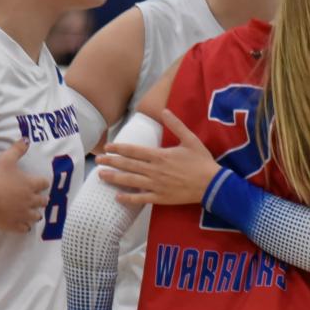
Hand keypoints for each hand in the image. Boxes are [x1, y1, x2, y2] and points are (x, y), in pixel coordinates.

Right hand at [0, 139, 50, 232]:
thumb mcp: (5, 159)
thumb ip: (17, 150)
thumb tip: (26, 140)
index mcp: (30, 184)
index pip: (44, 183)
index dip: (43, 183)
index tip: (40, 183)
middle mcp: (30, 200)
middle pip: (43, 201)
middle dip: (41, 200)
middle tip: (37, 199)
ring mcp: (23, 214)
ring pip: (36, 217)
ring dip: (35, 214)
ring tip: (31, 212)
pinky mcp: (15, 225)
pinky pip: (25, 229)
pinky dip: (25, 226)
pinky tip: (22, 224)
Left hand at [96, 109, 220, 207]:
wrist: (212, 184)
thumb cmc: (202, 161)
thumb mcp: (190, 139)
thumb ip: (176, 125)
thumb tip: (165, 110)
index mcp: (160, 155)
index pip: (133, 150)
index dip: (118, 149)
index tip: (107, 147)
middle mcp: (154, 170)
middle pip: (128, 165)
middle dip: (111, 162)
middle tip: (97, 160)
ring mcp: (156, 185)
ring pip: (130, 181)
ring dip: (114, 178)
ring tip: (100, 175)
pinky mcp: (161, 198)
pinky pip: (141, 199)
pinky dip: (128, 199)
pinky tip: (117, 197)